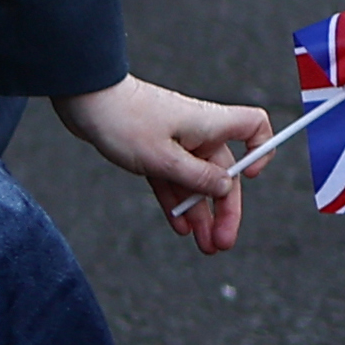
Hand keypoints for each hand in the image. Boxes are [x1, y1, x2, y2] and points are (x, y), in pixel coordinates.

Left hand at [55, 74, 274, 255]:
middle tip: (222, 243)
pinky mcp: (152, 149)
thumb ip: (198, 177)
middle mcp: (198, 132)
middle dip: (225, 209)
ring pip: (195, 182)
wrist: (84, 98)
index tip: (249, 176)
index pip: (254, 126)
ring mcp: (175, 141)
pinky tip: (180, 227)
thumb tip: (227, 188)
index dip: (260, 149)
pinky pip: (172, 180)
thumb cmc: (125, 120)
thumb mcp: (164, 158)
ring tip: (204, 246)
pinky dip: (176, 202)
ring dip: (201, 214)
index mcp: (209, 124)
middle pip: (222, 172)